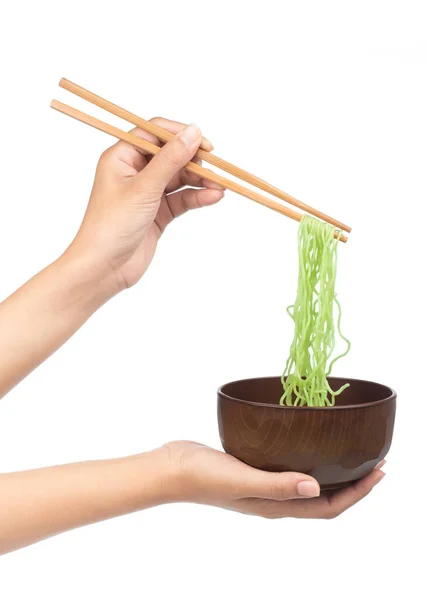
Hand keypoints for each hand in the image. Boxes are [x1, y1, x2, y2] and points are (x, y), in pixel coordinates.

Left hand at [69, 118, 223, 292]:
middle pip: (171, 155)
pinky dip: (197, 197)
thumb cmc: (111, 226)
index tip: (202, 143)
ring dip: (200, 180)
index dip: (179, 135)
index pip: (154, 133)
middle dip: (194, 160)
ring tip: (220, 186)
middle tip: (215, 167)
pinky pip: (182, 199)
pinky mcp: (158, 214)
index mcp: (122, 158)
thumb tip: (193, 132)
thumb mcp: (144, 188)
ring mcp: (147, 193)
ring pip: (179, 178)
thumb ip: (171, 159)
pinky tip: (213, 197)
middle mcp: (134, 172)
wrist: (103, 269)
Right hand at [164, 441, 385, 518]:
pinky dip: (307, 459)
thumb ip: (277, 484)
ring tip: (348, 453)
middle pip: (324, 498)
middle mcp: (274, 499)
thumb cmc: (204, 477)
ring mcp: (263, 485)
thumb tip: (317, 487)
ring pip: (308, 483)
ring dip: (332, 473)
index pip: (327, 508)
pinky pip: (289, 468)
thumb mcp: (242, 481)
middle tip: (373, 462)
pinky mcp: (252, 468)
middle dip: (352, 484)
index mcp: (276, 507)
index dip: (357, 494)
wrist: (172, 468)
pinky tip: (306, 441)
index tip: (379, 472)